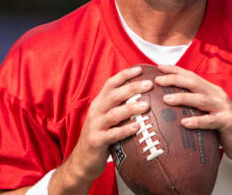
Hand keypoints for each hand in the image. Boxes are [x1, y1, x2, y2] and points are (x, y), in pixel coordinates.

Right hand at [63, 66, 152, 186]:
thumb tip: (144, 97)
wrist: (81, 162)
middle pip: (114, 95)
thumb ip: (119, 108)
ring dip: (131, 108)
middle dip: (132, 88)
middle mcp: (96, 112)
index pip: (110, 84)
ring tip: (146, 106)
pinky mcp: (97, 141)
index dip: (125, 75)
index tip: (140, 69)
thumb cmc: (100, 138)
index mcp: (99, 104)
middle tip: (149, 84)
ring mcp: (95, 126)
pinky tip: (138, 127)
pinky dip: (125, 130)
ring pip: (114, 114)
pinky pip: (113, 134)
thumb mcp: (106, 119)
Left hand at [154, 64, 231, 164]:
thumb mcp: (207, 111)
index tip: (159, 67)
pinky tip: (184, 123)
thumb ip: (193, 104)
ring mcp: (223, 108)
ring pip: (201, 99)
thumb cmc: (221, 127)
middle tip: (158, 80)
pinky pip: (210, 121)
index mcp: (211, 91)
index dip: (175, 70)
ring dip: (182, 98)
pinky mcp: (227, 122)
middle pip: (194, 83)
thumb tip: (168, 100)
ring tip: (166, 99)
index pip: (191, 76)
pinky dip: (197, 121)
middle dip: (175, 79)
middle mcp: (217, 96)